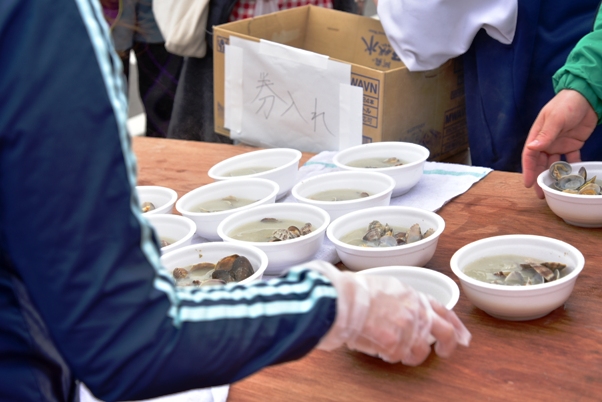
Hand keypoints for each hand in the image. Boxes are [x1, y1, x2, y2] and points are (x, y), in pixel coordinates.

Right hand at [310, 261, 470, 364]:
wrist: (342, 300)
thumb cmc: (356, 290)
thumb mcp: (386, 285)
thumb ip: (403, 298)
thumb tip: (408, 309)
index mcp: (414, 295)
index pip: (444, 310)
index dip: (456, 324)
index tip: (462, 335)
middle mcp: (416, 313)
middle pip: (445, 334)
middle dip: (449, 346)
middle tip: (444, 352)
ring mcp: (407, 331)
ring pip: (421, 353)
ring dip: (411, 354)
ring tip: (396, 349)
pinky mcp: (395, 347)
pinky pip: (398, 358)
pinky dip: (390, 356)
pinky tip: (380, 348)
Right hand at [521, 89, 596, 197]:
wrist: (587, 96)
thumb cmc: (567, 104)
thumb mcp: (555, 118)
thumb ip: (545, 134)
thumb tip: (532, 148)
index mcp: (538, 135)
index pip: (529, 155)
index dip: (528, 170)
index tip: (528, 183)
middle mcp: (546, 142)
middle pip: (540, 163)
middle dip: (539, 178)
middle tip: (540, 193)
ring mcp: (559, 144)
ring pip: (554, 164)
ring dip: (554, 176)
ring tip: (555, 189)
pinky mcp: (573, 144)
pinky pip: (572, 160)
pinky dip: (573, 168)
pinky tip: (574, 178)